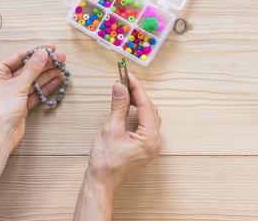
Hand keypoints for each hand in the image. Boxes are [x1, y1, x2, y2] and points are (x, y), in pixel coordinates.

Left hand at [0, 45, 65, 148]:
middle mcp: (3, 81)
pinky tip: (57, 80)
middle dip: (44, 63)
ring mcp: (13, 92)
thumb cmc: (0, 111)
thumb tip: (42, 53)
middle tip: (61, 58)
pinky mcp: (21, 103)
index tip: (50, 47)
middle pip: (28, 68)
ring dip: (47, 74)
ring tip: (62, 67)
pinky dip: (45, 86)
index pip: (19, 57)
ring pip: (33, 80)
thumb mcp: (18, 86)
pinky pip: (35, 91)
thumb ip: (32, 69)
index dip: (36, 51)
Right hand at [87, 74, 161, 194]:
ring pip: (149, 116)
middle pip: (150, 109)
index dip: (136, 88)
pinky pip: (146, 124)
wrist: (102, 182)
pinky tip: (128, 107)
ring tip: (125, 92)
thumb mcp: (111, 129)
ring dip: (139, 102)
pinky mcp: (145, 147)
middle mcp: (155, 141)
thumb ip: (118, 106)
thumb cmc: (105, 162)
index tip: (127, 75)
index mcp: (150, 137)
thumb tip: (120, 87)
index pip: (145, 105)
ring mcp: (151, 145)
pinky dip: (138, 113)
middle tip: (124, 81)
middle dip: (137, 93)